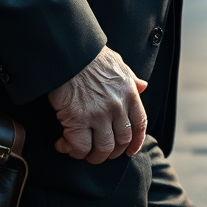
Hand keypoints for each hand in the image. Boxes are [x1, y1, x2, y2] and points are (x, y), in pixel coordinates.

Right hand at [47, 46, 147, 163]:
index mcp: (128, 92)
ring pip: (103, 149)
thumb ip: (130, 77)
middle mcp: (117, 106)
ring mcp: (98, 114)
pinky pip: (80, 147)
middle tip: (100, 151)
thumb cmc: (90, 55)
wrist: (68, 51)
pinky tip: (64, 144)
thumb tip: (143, 85)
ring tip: (82, 151)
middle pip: (121, 141)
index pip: (139, 124)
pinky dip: (72, 150)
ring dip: (93, 155)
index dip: (136, 141)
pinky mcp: (78, 119)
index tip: (129, 150)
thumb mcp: (116, 62)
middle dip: (112, 151)